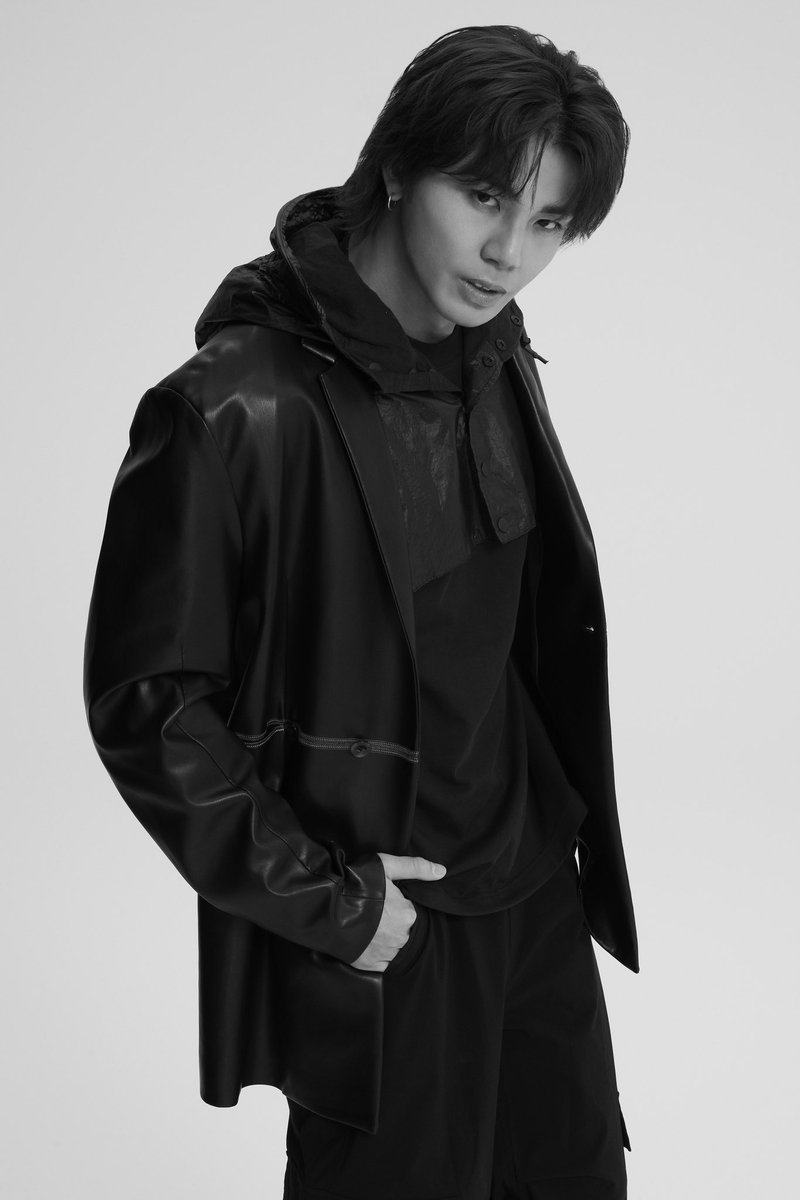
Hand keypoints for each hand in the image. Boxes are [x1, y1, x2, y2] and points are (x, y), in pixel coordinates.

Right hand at [350, 853, 445, 972]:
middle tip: (374, 911)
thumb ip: (416, 867)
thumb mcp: (387, 866)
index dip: (398, 905)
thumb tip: (441, 871)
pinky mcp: (369, 965)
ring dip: (385, 939)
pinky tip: (366, 940)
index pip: (411, 913)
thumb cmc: (357, 884)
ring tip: (368, 925)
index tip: (385, 900)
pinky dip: (376, 953)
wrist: (325, 906)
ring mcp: (385, 954)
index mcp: (408, 916)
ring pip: (393, 947)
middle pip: (403, 931)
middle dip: (392, 922)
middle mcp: (400, 938)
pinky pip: (381, 962)